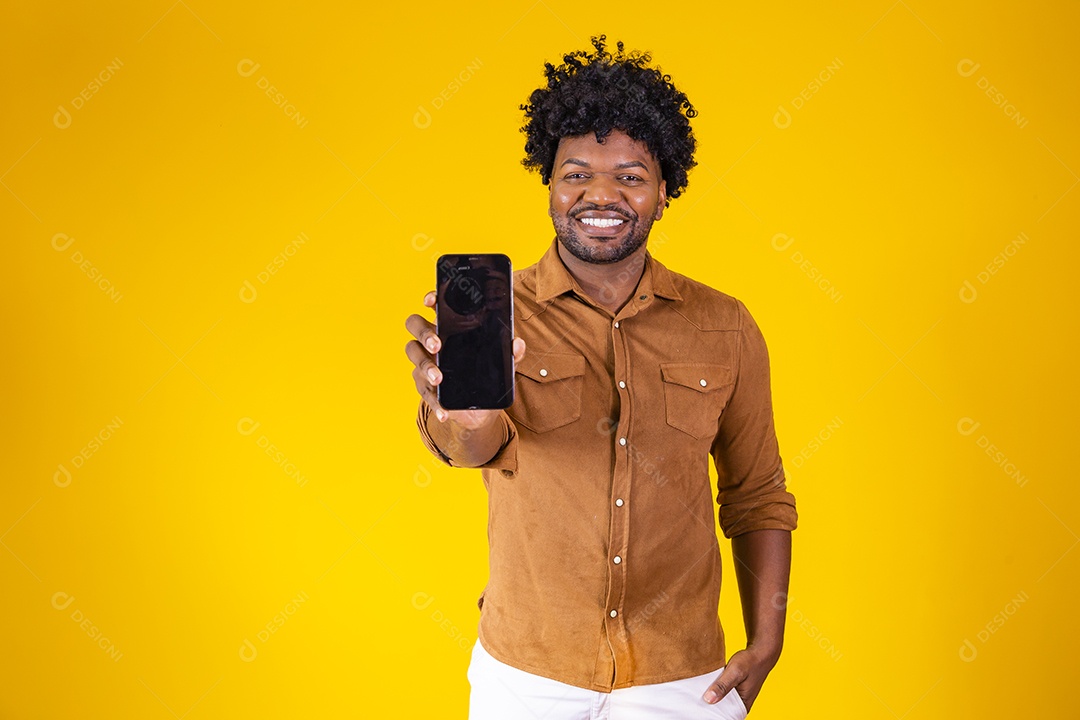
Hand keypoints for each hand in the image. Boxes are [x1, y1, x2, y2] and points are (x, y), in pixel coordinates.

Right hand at [404, 290, 525, 428]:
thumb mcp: (502, 364)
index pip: (435, 308)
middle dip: (424, 334)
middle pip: (415, 326)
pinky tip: (444, 411)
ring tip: (438, 379)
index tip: (431, 301)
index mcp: (451, 329)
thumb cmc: (487, 376)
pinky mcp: (426, 387)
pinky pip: (424, 391)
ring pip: (415, 358)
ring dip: (425, 368)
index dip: (431, 299)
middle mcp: (434, 343)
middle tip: (437, 345)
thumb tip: (517, 343)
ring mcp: (427, 363)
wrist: (480, 411)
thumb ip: (511, 353)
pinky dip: (433, 402)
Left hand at [701, 644, 779, 711]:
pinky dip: (715, 689)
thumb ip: (722, 685)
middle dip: (710, 703)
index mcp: (743, 704)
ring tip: (701, 691)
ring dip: (712, 695)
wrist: (760, 652)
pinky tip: (707, 685)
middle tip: (698, 697)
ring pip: (720, 700)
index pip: (724, 715)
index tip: (700, 705)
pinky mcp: (734, 689)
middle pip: (721, 709)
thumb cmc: (750, 662)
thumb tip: (709, 699)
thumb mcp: (735, 672)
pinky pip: (722, 693)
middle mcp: (741, 703)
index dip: (712, 712)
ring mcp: (738, 696)